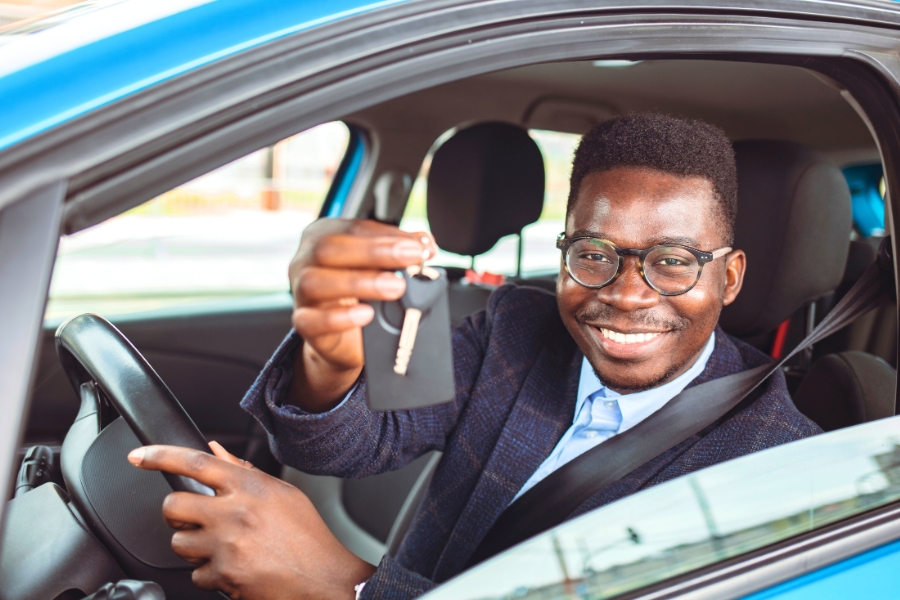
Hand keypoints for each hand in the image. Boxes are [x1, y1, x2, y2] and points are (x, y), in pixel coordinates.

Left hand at [129, 441, 374, 599]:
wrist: (324, 578)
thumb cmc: (306, 535)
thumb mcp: (281, 493)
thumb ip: (244, 472)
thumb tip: (215, 451)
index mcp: (249, 486)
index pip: (195, 462)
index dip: (160, 456)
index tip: (139, 456)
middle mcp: (235, 512)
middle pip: (174, 505)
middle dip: (177, 514)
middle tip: (194, 520)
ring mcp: (227, 545)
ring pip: (179, 543)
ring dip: (194, 547)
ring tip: (222, 548)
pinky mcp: (224, 575)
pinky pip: (195, 575)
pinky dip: (210, 575)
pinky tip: (234, 569)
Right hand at [288, 218, 434, 410]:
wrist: (345, 338)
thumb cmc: (360, 293)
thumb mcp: (380, 268)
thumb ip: (400, 252)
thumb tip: (425, 244)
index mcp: (323, 236)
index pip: (354, 228)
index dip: (388, 234)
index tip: (418, 246)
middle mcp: (305, 259)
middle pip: (331, 248)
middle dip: (375, 252)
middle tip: (411, 258)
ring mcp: (300, 292)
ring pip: (317, 282)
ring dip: (360, 282)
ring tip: (396, 286)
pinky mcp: (303, 323)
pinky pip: (311, 320)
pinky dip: (339, 318)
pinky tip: (366, 314)